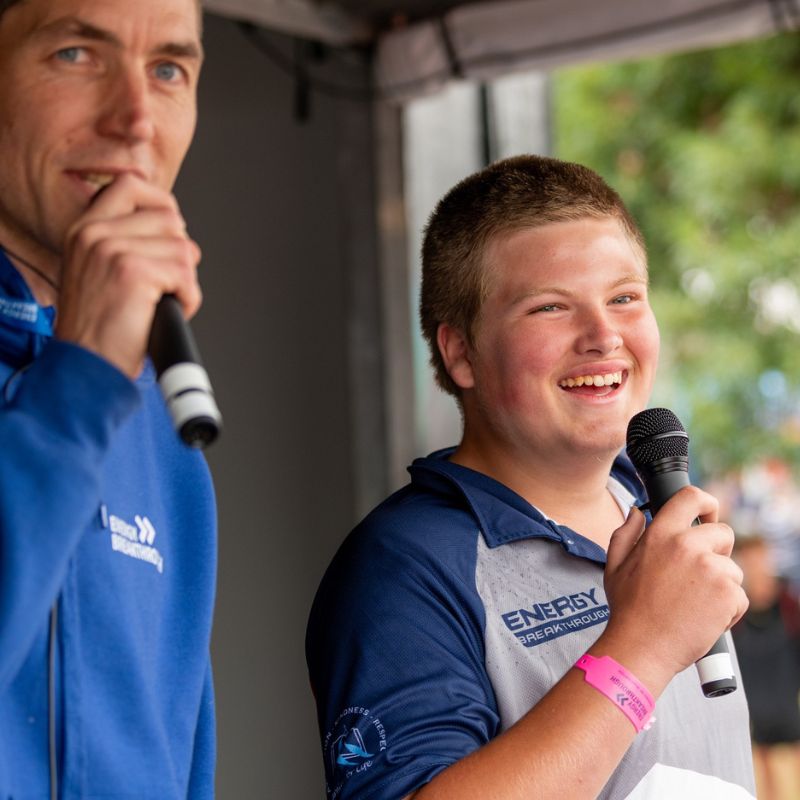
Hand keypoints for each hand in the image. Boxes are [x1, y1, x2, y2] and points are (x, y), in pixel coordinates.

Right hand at [56, 174, 201, 378]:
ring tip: (161, 303)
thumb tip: (174, 229)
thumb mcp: (99, 273)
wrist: (86, 366)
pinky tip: (167, 313)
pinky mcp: (133, 272)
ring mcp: (112, 249)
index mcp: (85, 229)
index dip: (162, 203)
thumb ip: (125, 242)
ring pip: (183, 249)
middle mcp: (95, 234)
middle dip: (180, 254)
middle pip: (170, 218)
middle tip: (165, 284)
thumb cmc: (101, 329)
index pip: (130, 184)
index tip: (171, 232)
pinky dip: (188, 300)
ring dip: (184, 282)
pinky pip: (186, 277)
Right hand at [603, 487, 747, 684]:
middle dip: (717, 552)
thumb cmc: (628, 609)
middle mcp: (687, 545)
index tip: (707, 516)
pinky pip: (740, 595)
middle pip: (723, 533)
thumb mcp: (614, 565)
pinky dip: (729, 609)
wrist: (642, 646)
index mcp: (660, 535)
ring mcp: (711, 569)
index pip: (692, 497)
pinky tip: (705, 618)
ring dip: (721, 585)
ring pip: (732, 568)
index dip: (706, 503)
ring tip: (695, 604)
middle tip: (698, 577)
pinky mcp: (729, 593)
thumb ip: (625, 533)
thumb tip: (636, 512)